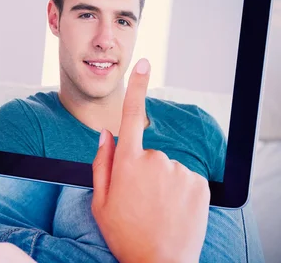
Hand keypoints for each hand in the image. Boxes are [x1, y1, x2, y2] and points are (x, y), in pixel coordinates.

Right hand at [91, 58, 209, 262]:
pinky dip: (178, 191)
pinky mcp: (199, 183)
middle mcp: (155, 160)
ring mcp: (179, 171)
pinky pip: (184, 178)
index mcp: (127, 162)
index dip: (138, 86)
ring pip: (166, 167)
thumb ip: (101, 162)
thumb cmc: (124, 233)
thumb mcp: (99, 201)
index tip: (144, 63)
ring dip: (161, 182)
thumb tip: (106, 134)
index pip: (132, 115)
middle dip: (142, 170)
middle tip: (139, 201)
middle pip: (147, 153)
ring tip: (156, 210)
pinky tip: (172, 211)